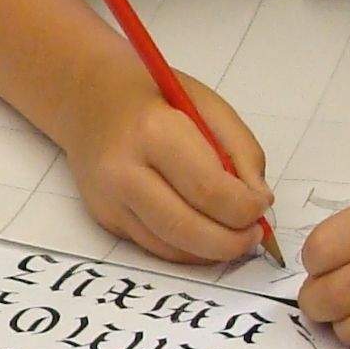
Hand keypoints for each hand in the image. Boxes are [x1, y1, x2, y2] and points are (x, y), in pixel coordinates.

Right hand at [62, 69, 272, 264]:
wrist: (88, 98)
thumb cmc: (155, 96)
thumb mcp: (208, 105)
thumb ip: (241, 151)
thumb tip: (258, 201)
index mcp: (154, 133)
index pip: (209, 190)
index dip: (245, 208)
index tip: (261, 205)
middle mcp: (124, 172)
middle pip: (187, 229)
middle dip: (231, 242)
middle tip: (253, 235)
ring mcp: (110, 200)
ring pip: (171, 248)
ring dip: (211, 251)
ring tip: (234, 235)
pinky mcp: (104, 218)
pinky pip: (155, 247)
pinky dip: (187, 248)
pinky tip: (204, 233)